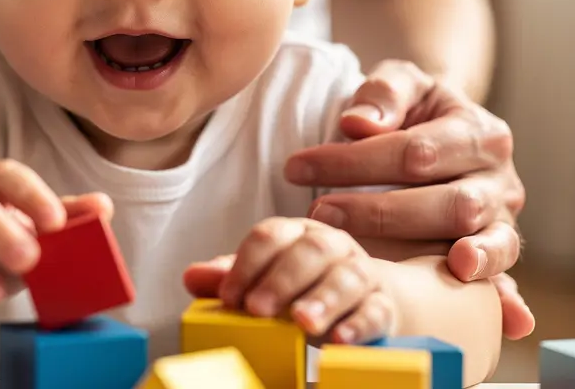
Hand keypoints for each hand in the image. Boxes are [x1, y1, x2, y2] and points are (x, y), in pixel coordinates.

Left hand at [184, 217, 395, 344]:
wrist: (365, 300)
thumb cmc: (304, 287)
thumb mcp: (264, 280)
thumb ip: (230, 278)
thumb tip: (192, 276)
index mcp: (297, 234)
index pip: (271, 235)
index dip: (247, 264)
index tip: (228, 297)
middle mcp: (332, 246)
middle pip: (311, 251)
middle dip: (282, 279)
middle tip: (258, 309)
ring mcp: (361, 273)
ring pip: (347, 278)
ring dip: (323, 299)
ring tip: (302, 322)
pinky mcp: (383, 305)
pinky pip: (376, 311)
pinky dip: (359, 325)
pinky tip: (339, 340)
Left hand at [283, 60, 533, 338]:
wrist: (444, 132)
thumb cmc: (414, 110)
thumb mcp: (402, 84)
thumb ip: (385, 93)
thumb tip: (358, 122)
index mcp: (480, 132)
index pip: (415, 151)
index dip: (353, 162)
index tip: (296, 168)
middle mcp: (500, 178)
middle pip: (446, 201)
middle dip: (377, 212)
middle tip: (318, 214)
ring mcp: (501, 218)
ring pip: (469, 236)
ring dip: (412, 248)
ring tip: (366, 256)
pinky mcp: (497, 250)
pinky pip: (502, 272)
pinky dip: (499, 291)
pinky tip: (487, 304)